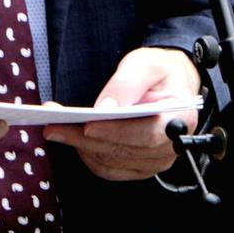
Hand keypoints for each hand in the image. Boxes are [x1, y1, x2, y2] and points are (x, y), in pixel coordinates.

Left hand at [43, 47, 199, 181]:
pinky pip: (107, 168)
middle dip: (84, 138)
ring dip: (79, 146)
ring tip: (54, 127)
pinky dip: (86, 154)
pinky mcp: (137, 167)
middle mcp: (170, 147)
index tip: (88, 125)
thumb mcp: (146, 64)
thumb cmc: (159, 72)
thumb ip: (128, 84)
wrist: (167, 85)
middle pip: (124, 150)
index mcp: (180, 119)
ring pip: (110, 161)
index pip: (148, 134)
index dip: (117, 132)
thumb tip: (105, 109)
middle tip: (53, 124)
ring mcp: (154, 162)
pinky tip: (70, 138)